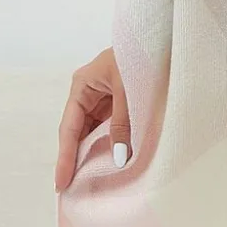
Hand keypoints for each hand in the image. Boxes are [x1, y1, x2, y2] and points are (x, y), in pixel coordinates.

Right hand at [55, 46, 131, 191]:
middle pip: (77, 131)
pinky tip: (108, 159)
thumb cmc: (143, 57)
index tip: (60, 183)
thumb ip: (122, 125)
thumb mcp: (129, 93)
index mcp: (82, 84)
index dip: (65, 158)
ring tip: (87, 180)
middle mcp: (88, 90)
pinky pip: (107, 124)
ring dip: (92, 151)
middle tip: (71, 188)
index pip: (69, 128)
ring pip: (92, 129)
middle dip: (75, 157)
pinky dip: (108, 141)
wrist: (165, 38)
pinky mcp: (116, 98)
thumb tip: (117, 158)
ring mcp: (102, 94)